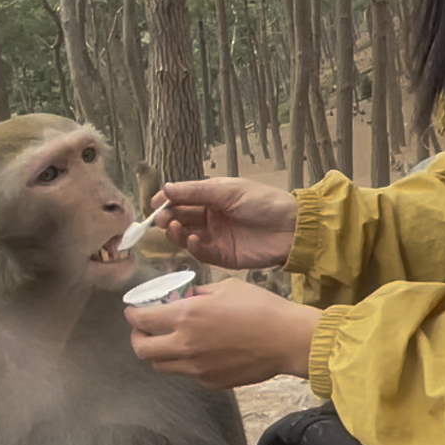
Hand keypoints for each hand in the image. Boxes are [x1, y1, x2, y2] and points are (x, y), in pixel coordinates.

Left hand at [125, 277, 321, 389]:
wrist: (286, 339)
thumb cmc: (260, 306)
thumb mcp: (226, 287)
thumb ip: (198, 294)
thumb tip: (184, 298)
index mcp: (187, 316)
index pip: (142, 320)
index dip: (133, 314)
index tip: (133, 310)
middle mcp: (185, 344)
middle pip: (142, 349)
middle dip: (137, 337)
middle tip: (144, 329)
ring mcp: (196, 368)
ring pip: (160, 366)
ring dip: (157, 352)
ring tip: (167, 341)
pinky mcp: (210, 382)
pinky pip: (185, 374)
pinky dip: (182, 362)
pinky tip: (195, 351)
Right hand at [152, 178, 297, 269]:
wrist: (291, 228)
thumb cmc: (263, 202)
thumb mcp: (228, 190)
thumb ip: (196, 191)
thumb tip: (166, 188)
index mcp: (213, 197)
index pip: (183, 199)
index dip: (167, 201)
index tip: (154, 204)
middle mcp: (211, 217)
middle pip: (181, 218)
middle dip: (168, 218)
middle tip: (160, 220)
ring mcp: (216, 237)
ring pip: (187, 237)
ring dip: (177, 233)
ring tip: (174, 228)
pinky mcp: (222, 256)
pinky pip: (201, 253)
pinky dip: (193, 247)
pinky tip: (192, 240)